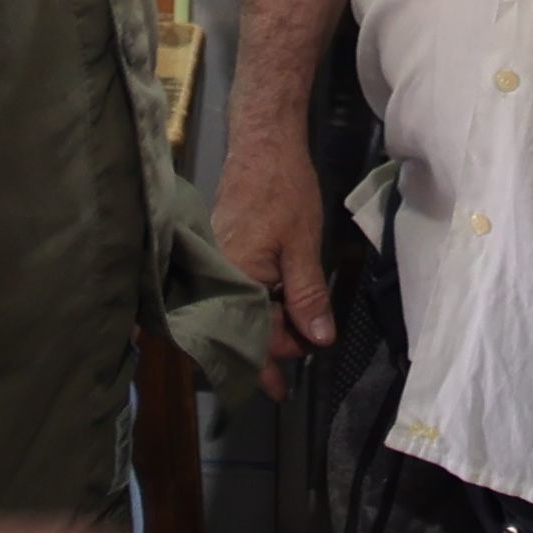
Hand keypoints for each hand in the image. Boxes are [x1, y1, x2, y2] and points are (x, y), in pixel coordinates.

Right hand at [209, 102, 333, 399]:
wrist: (262, 142)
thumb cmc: (283, 191)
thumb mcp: (303, 247)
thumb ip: (307, 297)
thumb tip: (318, 342)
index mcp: (233, 280)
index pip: (250, 338)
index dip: (271, 364)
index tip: (284, 390)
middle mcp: (215, 277)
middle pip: (240, 328)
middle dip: (268, 348)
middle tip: (300, 360)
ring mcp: (215, 263)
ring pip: (240, 309)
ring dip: (266, 325)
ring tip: (297, 336)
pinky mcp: (220, 251)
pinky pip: (236, 289)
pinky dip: (258, 302)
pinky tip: (280, 306)